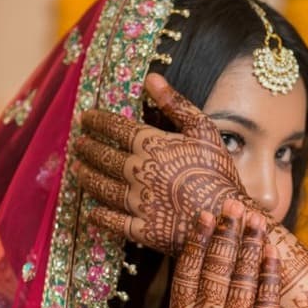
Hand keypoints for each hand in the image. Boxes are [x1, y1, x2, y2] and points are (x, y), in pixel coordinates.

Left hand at [75, 73, 245, 254]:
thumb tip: (151, 79)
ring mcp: (139, 203)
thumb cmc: (219, 171)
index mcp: (152, 147)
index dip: (97, 121)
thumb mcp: (204, 130)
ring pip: (103, 188)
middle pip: (104, 158)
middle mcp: (139, 173)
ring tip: (77, 171)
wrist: (229, 215)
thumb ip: (176, 104)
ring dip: (87, 178)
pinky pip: (114, 222)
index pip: (116, 129)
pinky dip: (100, 217)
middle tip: (78, 144)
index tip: (85, 118)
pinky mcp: (143, 229)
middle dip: (88, 149)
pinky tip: (91, 213)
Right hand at [170, 200, 283, 307]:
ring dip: (249, 248)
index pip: (187, 277)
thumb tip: (203, 251)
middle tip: (233, 206)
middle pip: (214, 275)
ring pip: (240, 285)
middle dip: (225, 236)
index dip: (197, 244)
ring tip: (256, 220)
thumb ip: (196, 303)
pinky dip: (269, 274)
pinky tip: (272, 252)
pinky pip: (266, 303)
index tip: (205, 215)